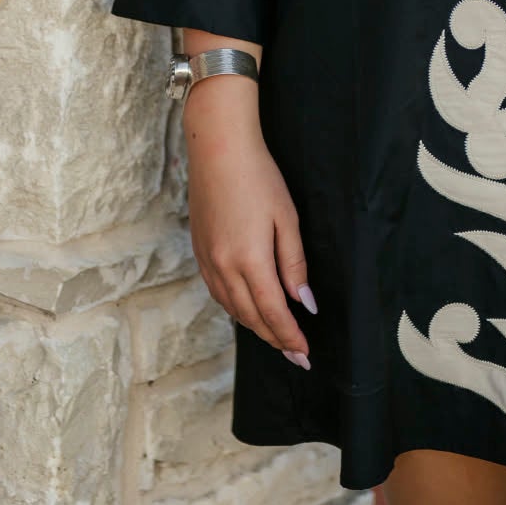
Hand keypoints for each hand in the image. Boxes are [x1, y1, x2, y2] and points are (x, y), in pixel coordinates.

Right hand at [183, 69, 315, 367]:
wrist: (218, 150)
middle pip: (251, 317)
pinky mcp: (200, 251)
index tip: (305, 353)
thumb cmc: (259, 178)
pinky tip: (248, 309)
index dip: (289, 336)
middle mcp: (223, 268)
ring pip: (233, 308)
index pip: (272, 312)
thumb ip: (294, 264)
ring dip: (255, 326)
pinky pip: (218, 293)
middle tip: (296, 355)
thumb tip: (305, 303)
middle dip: (275, 339)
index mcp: (248, 261)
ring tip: (276, 337)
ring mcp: (208, 261)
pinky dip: (236, 308)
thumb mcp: (286, 218)